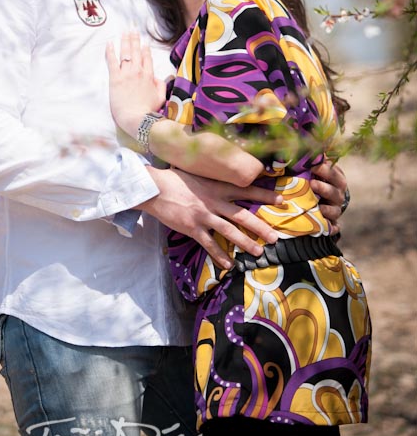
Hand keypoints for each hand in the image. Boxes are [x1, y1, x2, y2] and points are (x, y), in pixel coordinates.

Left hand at [106, 32, 166, 137]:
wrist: (136, 118)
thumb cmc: (148, 111)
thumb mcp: (161, 98)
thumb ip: (161, 86)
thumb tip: (159, 78)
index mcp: (149, 76)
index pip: (147, 58)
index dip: (145, 50)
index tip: (144, 43)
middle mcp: (138, 72)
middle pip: (136, 52)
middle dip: (134, 40)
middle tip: (132, 30)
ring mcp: (126, 74)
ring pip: (125, 53)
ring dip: (124, 41)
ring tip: (124, 32)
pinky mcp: (115, 78)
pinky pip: (112, 61)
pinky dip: (110, 51)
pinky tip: (109, 43)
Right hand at [142, 167, 280, 268]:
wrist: (154, 188)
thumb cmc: (174, 178)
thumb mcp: (197, 172)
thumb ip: (211, 177)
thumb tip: (222, 172)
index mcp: (216, 186)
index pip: (245, 190)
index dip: (264, 195)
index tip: (281, 201)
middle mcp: (213, 201)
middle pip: (242, 215)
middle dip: (260, 227)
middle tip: (275, 237)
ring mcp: (203, 216)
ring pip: (229, 231)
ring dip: (245, 243)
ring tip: (259, 252)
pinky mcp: (192, 228)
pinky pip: (209, 244)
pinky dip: (219, 255)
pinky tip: (229, 264)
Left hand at [311, 159, 346, 234]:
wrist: (329, 201)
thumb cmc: (321, 181)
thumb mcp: (320, 170)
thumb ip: (316, 161)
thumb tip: (308, 145)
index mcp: (337, 178)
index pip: (333, 172)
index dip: (323, 169)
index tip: (311, 165)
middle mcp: (339, 194)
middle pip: (335, 190)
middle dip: (324, 187)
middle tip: (312, 184)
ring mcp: (336, 209)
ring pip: (334, 209)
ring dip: (326, 208)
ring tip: (317, 206)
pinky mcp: (333, 222)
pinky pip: (334, 227)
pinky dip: (331, 228)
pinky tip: (328, 228)